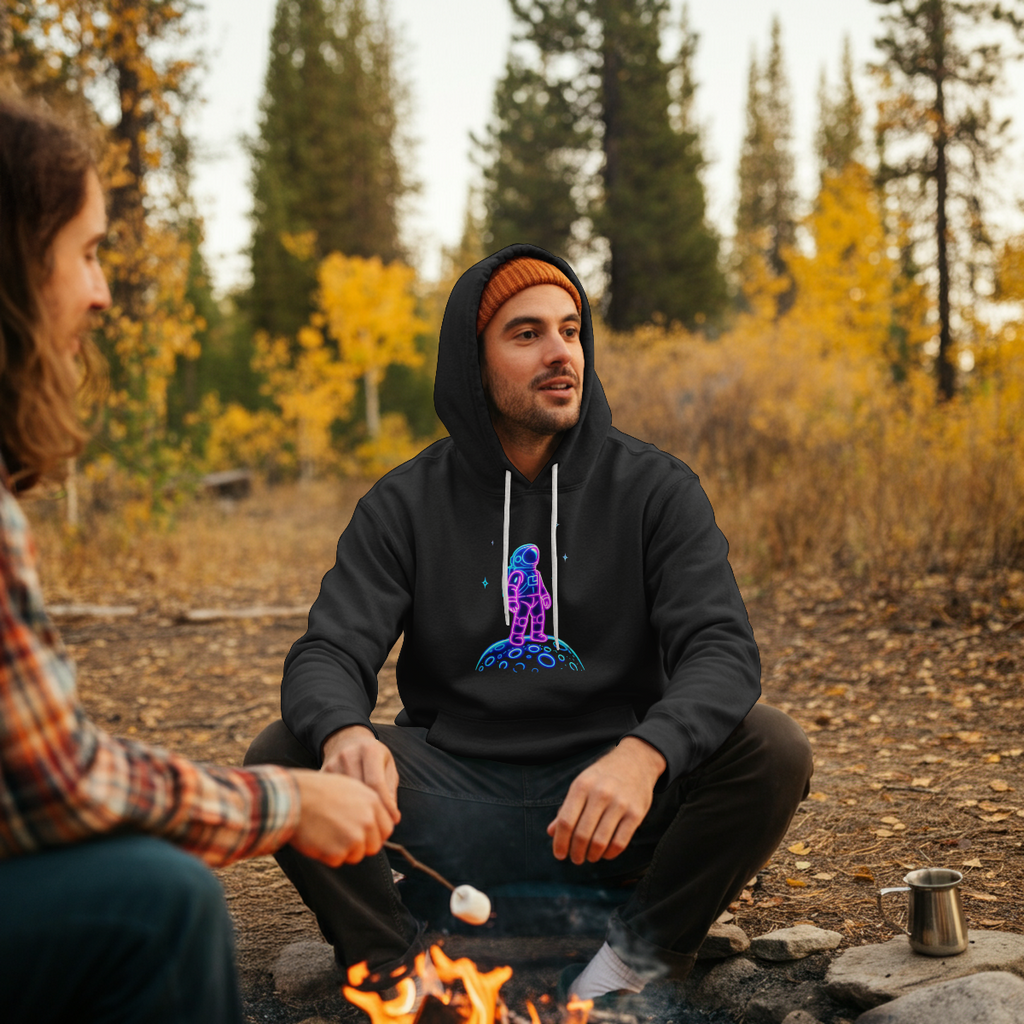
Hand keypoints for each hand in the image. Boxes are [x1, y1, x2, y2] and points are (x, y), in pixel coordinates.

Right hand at [289, 769, 394, 865]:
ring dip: (343, 850)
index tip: (364, 835)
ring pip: (356, 855)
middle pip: (374, 846)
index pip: (387, 829)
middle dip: (360, 845)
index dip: (375, 834)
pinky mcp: (338, 852)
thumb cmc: (318, 791)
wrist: (294, 797)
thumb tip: (377, 822)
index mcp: (373, 802)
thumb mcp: (350, 787)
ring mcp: (354, 837)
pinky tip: (318, 837)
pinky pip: (337, 860)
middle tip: (341, 836)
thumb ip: (368, 805)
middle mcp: (368, 820)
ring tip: (326, 832)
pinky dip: (327, 854)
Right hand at [321, 725, 400, 823]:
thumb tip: (391, 818)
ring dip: (353, 816)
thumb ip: (389, 789)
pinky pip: (330, 798)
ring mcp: (333, 764)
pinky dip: (338, 812)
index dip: (386, 807)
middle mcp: (349, 755)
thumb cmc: (371, 757)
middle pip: (359, 792)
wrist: (345, 740)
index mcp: (369, 750)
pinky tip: (345, 821)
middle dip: (370, 814)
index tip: (392, 821)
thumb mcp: (386, 766)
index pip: (377, 784)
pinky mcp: (321, 774)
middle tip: (378, 831)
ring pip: (343, 797)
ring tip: (362, 829)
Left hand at [547, 737, 666, 864]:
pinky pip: (620, 842)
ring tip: (590, 857)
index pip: (565, 821)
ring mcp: (620, 803)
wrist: (635, 761)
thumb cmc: (602, 776)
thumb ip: (566, 808)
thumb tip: (551, 832)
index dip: (560, 842)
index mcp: (582, 785)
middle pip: (581, 834)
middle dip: (576, 852)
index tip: (559, 855)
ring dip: (592, 855)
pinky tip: (605, 853)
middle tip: (575, 859)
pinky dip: (610, 853)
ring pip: (600, 841)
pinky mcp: (636, 813)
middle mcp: (600, 794)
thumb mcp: (581, 784)